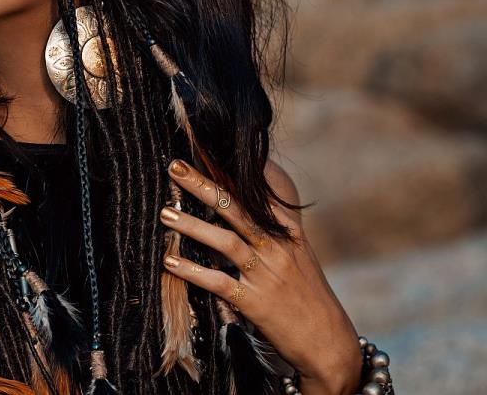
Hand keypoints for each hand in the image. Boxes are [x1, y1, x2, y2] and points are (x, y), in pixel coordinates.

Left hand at [158, 159, 362, 393]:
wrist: (329, 343)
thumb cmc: (306, 296)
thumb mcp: (297, 255)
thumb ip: (273, 229)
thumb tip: (244, 202)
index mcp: (287, 233)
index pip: (256, 193)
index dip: (230, 171)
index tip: (205, 149)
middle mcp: (277, 249)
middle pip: (235, 209)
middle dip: (203, 186)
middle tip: (176, 166)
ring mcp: (267, 275)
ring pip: (225, 241)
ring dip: (192, 226)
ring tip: (165, 212)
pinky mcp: (256, 303)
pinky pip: (219, 282)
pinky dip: (193, 271)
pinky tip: (170, 262)